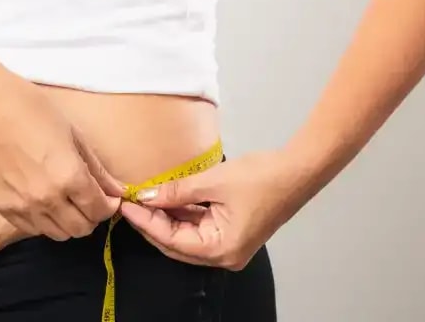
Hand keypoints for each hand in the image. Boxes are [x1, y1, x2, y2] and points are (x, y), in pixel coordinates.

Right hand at [0, 85, 125, 241]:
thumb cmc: (36, 113)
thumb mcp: (75, 137)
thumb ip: (97, 170)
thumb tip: (119, 191)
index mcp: (69, 178)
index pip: (99, 211)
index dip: (109, 206)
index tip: (107, 197)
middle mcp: (47, 199)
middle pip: (81, 229)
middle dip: (91, 216)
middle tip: (87, 199)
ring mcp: (23, 206)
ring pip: (58, 234)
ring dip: (67, 222)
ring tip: (65, 202)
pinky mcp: (4, 208)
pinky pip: (32, 229)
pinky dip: (43, 221)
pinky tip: (43, 202)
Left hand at [119, 150, 316, 269]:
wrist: (298, 170)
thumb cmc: (260, 177)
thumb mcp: (212, 182)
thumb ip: (176, 191)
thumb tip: (145, 196)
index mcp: (221, 250)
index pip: (172, 241)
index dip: (146, 222)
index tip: (126, 205)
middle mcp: (224, 255)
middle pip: (177, 243)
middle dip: (152, 222)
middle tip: (130, 201)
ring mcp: (229, 244)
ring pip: (186, 235)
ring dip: (166, 217)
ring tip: (143, 197)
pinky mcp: (231, 231)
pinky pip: (199, 226)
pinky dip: (182, 214)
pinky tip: (165, 198)